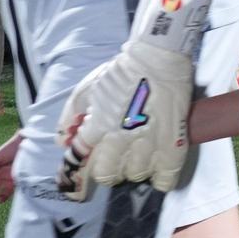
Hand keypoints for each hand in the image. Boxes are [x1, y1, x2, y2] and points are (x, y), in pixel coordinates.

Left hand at [58, 36, 197, 199]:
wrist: (159, 57)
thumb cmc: (121, 72)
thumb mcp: (86, 89)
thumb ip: (70, 117)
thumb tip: (64, 142)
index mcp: (99, 125)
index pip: (80, 159)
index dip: (77, 168)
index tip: (79, 174)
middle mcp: (122, 137)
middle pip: (108, 174)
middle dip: (106, 170)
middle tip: (113, 161)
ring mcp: (150, 141)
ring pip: (136, 174)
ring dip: (132, 170)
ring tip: (136, 159)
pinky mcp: (174, 141)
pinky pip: (167, 174)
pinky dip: (162, 180)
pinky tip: (158, 172)